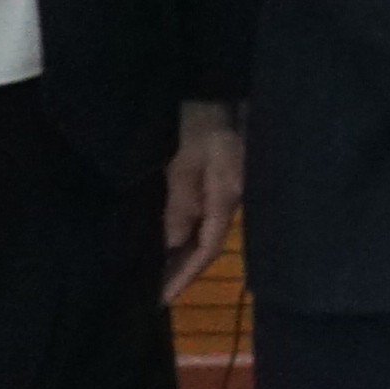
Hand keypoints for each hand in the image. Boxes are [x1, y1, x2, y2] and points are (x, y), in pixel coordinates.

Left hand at [159, 102, 243, 298]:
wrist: (218, 89)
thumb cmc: (202, 124)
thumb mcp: (184, 163)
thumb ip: (180, 204)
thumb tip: (170, 244)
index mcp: (227, 198)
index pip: (206, 249)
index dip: (184, 276)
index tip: (160, 299)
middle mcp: (234, 199)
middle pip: (208, 245)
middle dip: (183, 270)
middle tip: (155, 295)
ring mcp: (231, 190)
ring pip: (207, 231)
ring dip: (184, 253)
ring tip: (159, 273)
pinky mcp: (224, 181)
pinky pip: (206, 216)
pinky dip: (188, 233)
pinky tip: (172, 240)